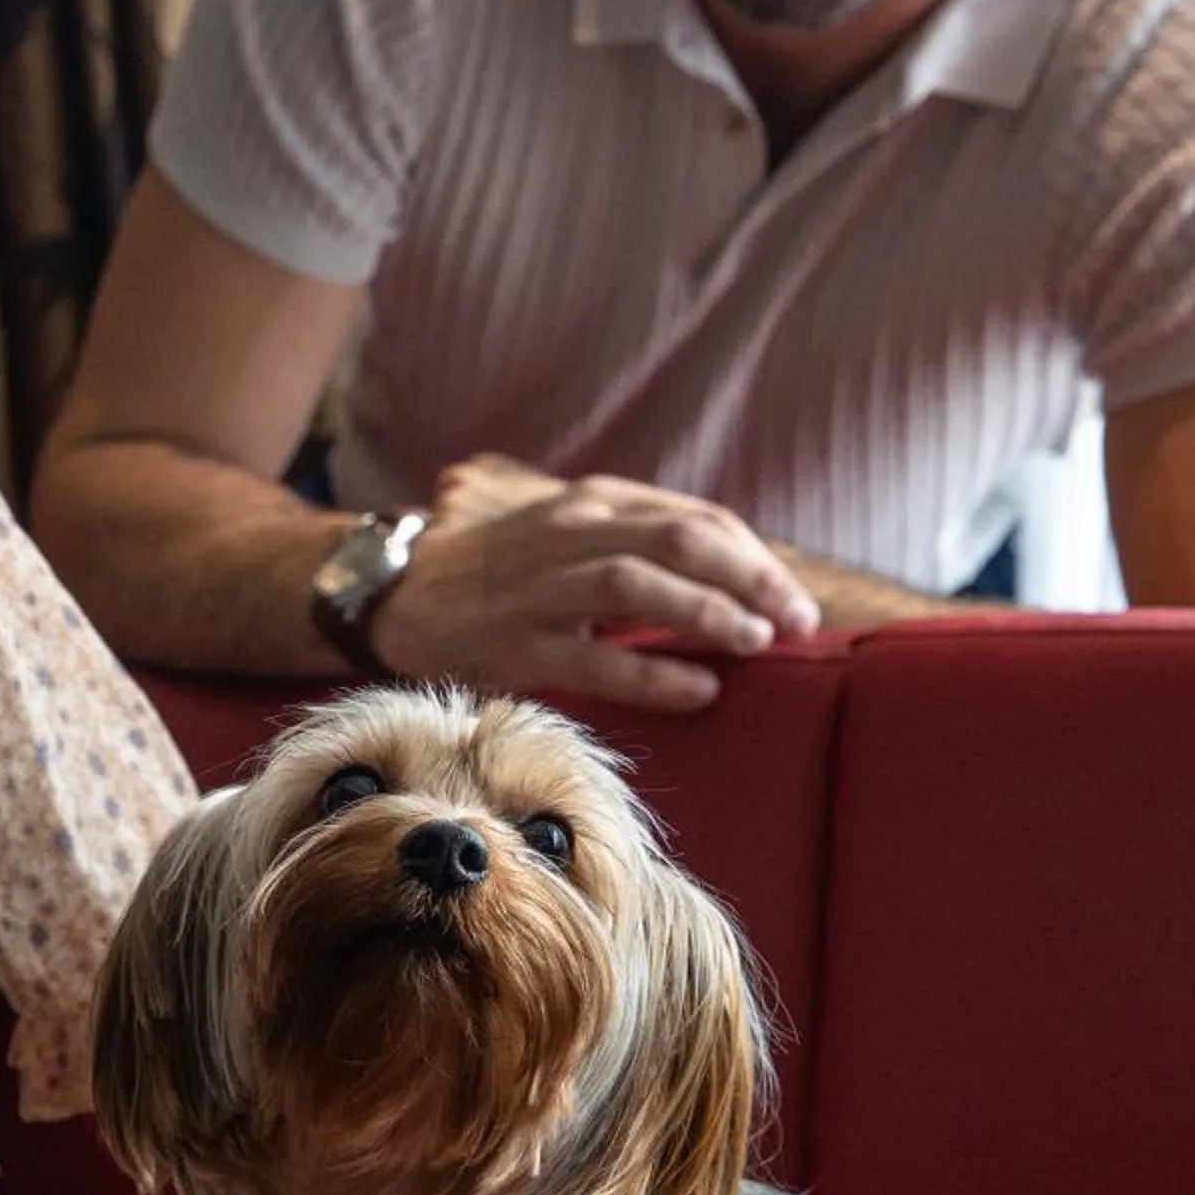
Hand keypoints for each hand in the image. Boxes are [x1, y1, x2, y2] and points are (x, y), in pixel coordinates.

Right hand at [383, 461, 820, 709]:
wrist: (396, 595)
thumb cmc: (497, 571)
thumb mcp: (567, 534)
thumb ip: (635, 542)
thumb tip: (730, 576)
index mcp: (589, 504)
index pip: (693, 517)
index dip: (754, 556)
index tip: (793, 597)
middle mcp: (567, 533)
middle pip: (679, 540)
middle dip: (751, 578)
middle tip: (798, 620)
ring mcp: (538, 588)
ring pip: (638, 583)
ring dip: (707, 611)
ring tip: (756, 641)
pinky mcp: (514, 644)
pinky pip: (594, 660)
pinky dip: (653, 675)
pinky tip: (699, 690)